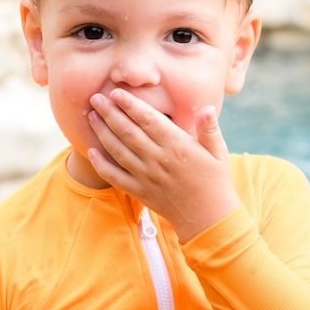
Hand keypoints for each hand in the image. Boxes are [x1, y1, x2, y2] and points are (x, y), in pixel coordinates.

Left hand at [86, 89, 240, 241]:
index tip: (116, 92)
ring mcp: (146, 177)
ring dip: (102, 132)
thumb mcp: (218, 152)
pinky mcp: (140, 192)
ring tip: (91, 117)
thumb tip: (207, 107)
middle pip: (127, 132)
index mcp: (177, 146)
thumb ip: (210, 128)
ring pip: (118, 151)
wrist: (208, 217)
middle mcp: (158, 160)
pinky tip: (91, 151)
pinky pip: (115, 177)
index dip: (130, 105)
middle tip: (95, 98)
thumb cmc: (215, 181)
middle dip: (109, 113)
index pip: (148, 120)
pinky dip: (101, 164)